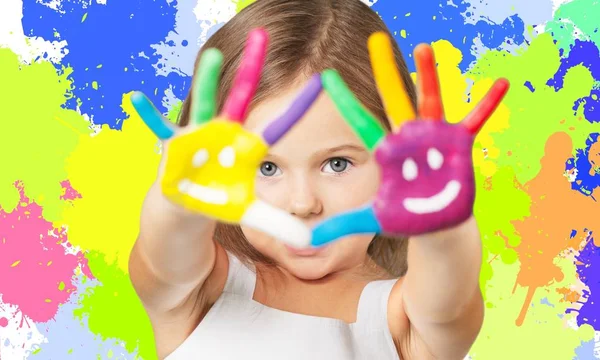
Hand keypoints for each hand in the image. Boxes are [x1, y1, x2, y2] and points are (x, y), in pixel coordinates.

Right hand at [131, 29, 321, 247]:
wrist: (186, 207)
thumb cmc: (219, 201)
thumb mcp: (250, 215)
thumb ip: (279, 224)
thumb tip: (309, 242)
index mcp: (246, 147)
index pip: (278, 126)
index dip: (297, 108)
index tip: (322, 80)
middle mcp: (225, 134)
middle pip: (241, 97)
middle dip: (251, 68)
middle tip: (263, 34)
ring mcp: (199, 137)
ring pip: (204, 104)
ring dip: (207, 81)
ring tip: (213, 56)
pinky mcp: (174, 148)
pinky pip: (159, 130)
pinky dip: (148, 115)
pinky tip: (135, 97)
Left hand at [312, 32, 508, 245]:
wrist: (435, 224)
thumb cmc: (403, 217)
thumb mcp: (369, 220)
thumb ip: (338, 225)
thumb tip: (304, 241)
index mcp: (386, 152)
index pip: (360, 123)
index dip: (345, 102)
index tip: (326, 78)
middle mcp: (407, 138)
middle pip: (393, 100)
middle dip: (384, 71)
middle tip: (374, 41)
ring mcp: (433, 139)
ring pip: (429, 101)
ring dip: (429, 76)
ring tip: (423, 47)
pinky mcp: (457, 145)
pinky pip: (476, 121)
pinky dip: (488, 104)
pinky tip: (502, 83)